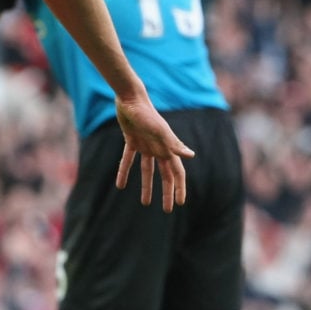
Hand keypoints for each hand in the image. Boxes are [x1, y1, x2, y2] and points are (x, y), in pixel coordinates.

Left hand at [113, 97, 194, 212]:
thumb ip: (173, 144)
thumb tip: (190, 156)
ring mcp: (145, 145)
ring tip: (145, 203)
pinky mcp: (131, 140)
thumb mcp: (160, 130)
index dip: (180, 188)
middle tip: (168, 210)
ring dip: (147, 186)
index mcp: (167, 148)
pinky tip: (120, 185)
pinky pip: (128, 160)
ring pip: (147, 170)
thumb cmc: (146, 114)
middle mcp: (158, 148)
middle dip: (167, 192)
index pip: (177, 172)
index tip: (181, 203)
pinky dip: (124, 171)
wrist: (130, 99)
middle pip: (164, 175)